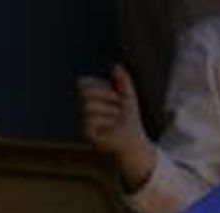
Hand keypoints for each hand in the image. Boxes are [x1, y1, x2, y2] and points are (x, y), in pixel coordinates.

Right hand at [77, 65, 155, 188]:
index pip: (84, 83)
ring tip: (116, 120)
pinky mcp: (86, 132)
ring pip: (89, 107)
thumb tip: (117, 66)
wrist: (134, 140)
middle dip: (107, 99)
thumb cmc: (130, 119)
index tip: (116, 95)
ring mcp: (84, 119)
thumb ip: (124, 81)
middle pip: (86, 93)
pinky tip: (111, 129)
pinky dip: (106, 123)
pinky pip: (90, 121)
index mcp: (92, 97)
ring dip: (109, 113)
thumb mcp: (129, 97)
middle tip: (118, 108)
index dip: (101, 87)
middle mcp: (84, 107)